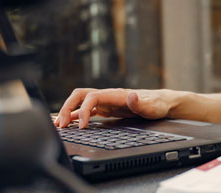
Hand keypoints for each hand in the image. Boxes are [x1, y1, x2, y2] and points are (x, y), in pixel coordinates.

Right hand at [54, 88, 174, 128]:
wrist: (160, 103)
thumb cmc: (156, 105)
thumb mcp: (152, 106)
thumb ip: (140, 102)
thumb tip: (131, 95)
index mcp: (115, 94)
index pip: (91, 97)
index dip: (83, 110)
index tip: (82, 126)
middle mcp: (107, 95)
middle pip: (80, 96)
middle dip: (68, 108)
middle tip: (61, 124)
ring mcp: (105, 101)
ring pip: (80, 102)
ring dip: (69, 111)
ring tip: (60, 124)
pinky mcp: (105, 108)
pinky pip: (86, 109)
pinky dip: (76, 115)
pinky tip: (70, 123)